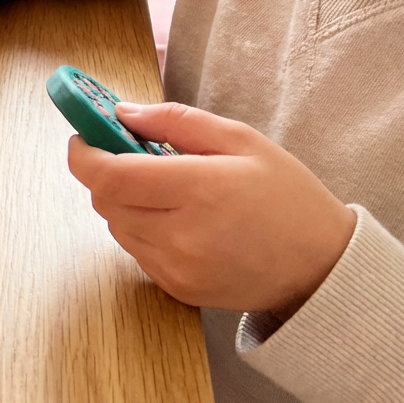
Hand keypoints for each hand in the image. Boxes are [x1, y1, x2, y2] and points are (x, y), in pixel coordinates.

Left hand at [67, 102, 356, 318]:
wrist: (321, 267)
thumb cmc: (285, 196)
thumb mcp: (239, 139)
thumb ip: (174, 121)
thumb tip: (122, 112)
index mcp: (198, 189)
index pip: (110, 175)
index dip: (84, 154)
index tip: (82, 136)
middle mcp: (181, 235)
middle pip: (105, 200)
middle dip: (105, 173)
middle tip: (128, 155)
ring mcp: (177, 268)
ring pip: (116, 225)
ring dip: (123, 201)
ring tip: (164, 189)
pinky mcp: (177, 289)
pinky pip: (136, 250)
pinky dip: (141, 229)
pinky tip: (176, 220)